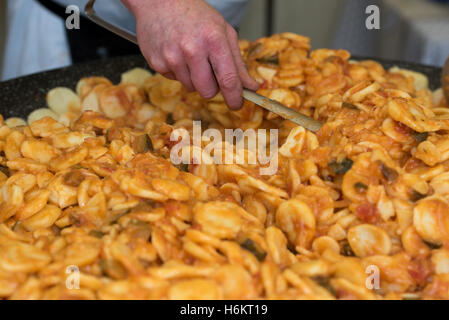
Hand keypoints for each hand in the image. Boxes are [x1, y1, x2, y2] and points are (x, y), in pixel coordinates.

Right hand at [122, 0, 258, 108]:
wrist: (159, 1)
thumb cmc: (195, 15)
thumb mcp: (223, 31)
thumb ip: (238, 62)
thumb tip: (251, 87)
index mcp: (213, 40)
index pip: (228, 80)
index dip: (235, 97)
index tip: (237, 104)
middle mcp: (192, 50)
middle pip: (208, 92)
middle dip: (212, 88)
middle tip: (210, 72)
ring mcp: (172, 57)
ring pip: (191, 88)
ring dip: (194, 79)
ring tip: (190, 57)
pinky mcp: (157, 63)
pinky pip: (175, 80)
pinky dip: (179, 72)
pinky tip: (177, 54)